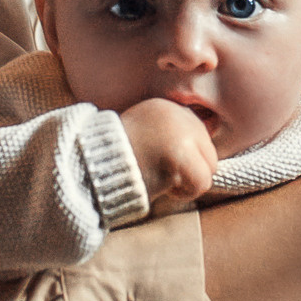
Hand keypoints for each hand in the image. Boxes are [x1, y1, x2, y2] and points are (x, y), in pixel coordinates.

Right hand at [120, 96, 218, 213]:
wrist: (91, 169)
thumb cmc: (114, 161)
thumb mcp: (143, 133)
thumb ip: (170, 135)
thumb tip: (206, 149)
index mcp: (166, 107)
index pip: (198, 135)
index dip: (184, 157)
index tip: (160, 164)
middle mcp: (176, 114)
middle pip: (208, 151)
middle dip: (190, 169)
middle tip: (161, 175)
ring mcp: (180, 134)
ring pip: (209, 167)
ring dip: (188, 182)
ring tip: (162, 181)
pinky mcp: (179, 156)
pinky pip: (202, 182)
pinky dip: (186, 193)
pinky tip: (165, 189)